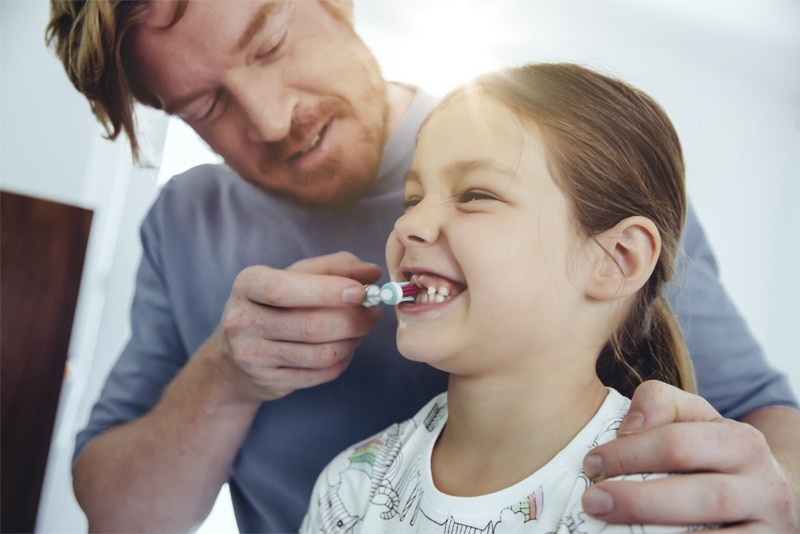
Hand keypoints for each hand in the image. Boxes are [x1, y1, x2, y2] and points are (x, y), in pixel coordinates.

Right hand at [217, 251, 381, 400]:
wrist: (236, 355)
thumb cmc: (277, 304)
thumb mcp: (297, 275)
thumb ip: (336, 267)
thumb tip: (371, 272)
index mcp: (248, 285)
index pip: (283, 289)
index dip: (327, 291)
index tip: (360, 292)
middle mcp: (243, 321)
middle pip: (312, 326)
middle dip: (353, 320)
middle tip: (373, 312)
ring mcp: (253, 356)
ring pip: (322, 353)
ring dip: (352, 341)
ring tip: (358, 330)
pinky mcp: (269, 381)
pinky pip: (322, 373)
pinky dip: (343, 360)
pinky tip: (343, 348)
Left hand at [582, 380, 797, 531]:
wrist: (764, 493)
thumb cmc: (711, 453)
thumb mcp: (693, 418)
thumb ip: (659, 404)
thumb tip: (628, 427)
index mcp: (742, 442)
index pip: (679, 444)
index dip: (628, 454)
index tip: (591, 463)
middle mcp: (763, 485)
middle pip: (701, 497)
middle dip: (638, 500)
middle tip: (593, 501)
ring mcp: (769, 527)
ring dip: (654, 531)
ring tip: (608, 526)